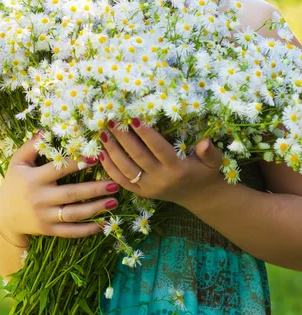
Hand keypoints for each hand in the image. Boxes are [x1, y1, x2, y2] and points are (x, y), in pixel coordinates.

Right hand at [0, 131, 120, 241]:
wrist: (2, 216)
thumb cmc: (14, 183)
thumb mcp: (17, 162)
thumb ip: (31, 146)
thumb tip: (45, 130)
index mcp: (34, 179)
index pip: (59, 170)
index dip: (77, 164)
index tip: (96, 158)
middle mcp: (41, 198)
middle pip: (72, 194)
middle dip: (94, 189)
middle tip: (114, 184)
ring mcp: (45, 216)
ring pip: (74, 214)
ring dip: (96, 209)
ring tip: (114, 201)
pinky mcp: (49, 231)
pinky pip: (70, 232)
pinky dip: (87, 230)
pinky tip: (104, 224)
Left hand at [98, 119, 222, 207]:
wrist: (199, 196)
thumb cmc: (205, 172)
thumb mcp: (213, 162)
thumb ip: (210, 152)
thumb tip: (205, 142)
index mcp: (177, 168)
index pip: (158, 149)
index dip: (146, 134)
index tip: (134, 118)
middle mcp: (161, 179)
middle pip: (137, 157)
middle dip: (123, 138)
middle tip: (111, 121)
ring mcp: (149, 188)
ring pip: (125, 169)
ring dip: (112, 151)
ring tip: (103, 133)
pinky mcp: (141, 193)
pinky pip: (121, 181)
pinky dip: (109, 168)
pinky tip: (101, 153)